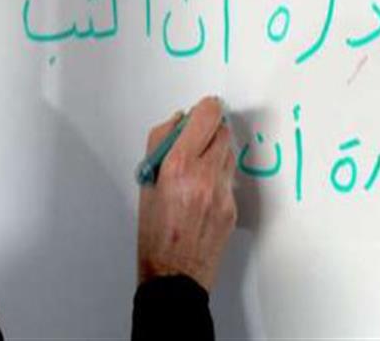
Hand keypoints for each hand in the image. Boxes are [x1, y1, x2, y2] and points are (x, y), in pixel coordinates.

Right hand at [137, 96, 236, 291]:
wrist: (174, 273)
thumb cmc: (153, 231)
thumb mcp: (146, 182)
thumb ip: (161, 145)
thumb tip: (178, 122)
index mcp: (177, 167)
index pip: (205, 118)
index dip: (206, 108)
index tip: (203, 107)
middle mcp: (204, 176)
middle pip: (222, 132)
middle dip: (211, 129)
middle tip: (196, 137)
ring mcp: (222, 192)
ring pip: (229, 153)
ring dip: (217, 150)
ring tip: (198, 165)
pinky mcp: (233, 207)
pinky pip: (229, 177)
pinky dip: (218, 174)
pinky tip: (203, 189)